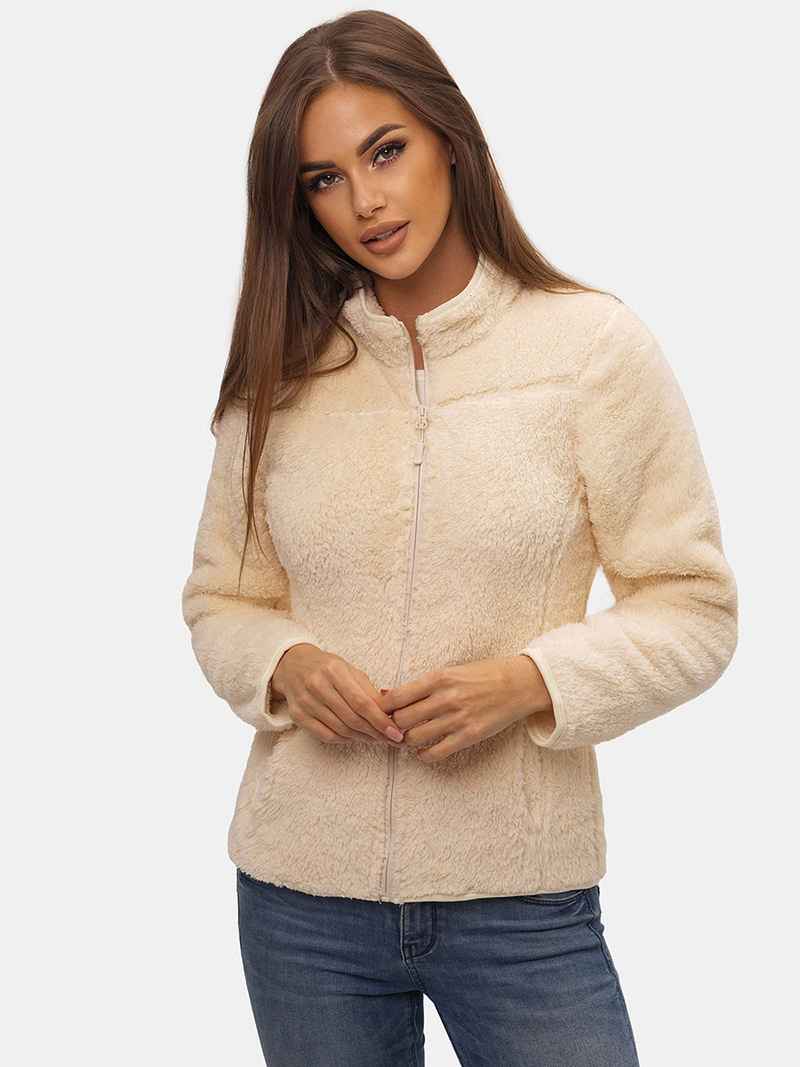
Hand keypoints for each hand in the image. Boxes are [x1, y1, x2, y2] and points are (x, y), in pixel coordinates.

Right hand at [272, 644, 405, 745]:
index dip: (381, 720)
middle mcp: (318, 686)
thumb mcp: (350, 670)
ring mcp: (306, 702)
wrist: (293, 665)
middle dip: (375, 732)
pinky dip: (344, 739)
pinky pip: (326, 735)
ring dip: (362, 737)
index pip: (362, 702)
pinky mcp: (298, 715)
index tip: (396, 732)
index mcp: (335, 671)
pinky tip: (354, 737)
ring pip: (341, 729)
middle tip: (391, 739)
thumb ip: (368, 691)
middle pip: (352, 718)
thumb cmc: (327, 668)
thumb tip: (390, 713)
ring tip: (376, 738)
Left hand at [378, 656, 553, 762]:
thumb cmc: (482, 675)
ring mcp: (457, 719)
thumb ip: (423, 685)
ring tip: (409, 738)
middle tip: (392, 727)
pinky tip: (424, 751)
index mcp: (439, 678)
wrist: (517, 685)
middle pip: (401, 719)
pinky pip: (436, 753)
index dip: (382, 707)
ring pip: (414, 738)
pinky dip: (424, 755)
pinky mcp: (468, 736)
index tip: (380, 711)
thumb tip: (389, 695)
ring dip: (406, 741)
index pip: (396, 696)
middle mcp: (445, 699)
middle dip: (392, 725)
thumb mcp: (451, 671)